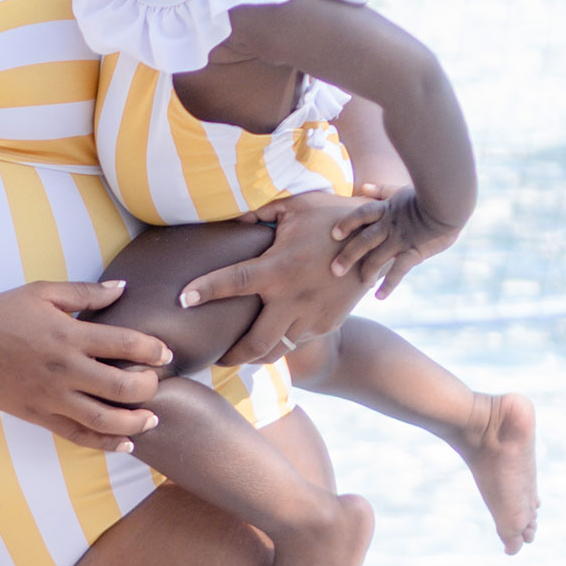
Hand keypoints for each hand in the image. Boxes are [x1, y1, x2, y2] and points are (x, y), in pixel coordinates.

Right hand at [0, 279, 170, 452]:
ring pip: (104, 419)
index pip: (125, 343)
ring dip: (134, 422)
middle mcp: (63, 368)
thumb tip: (123, 288)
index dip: (152, 349)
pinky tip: (125, 443)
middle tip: (158, 383)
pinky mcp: (37, 415)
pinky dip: (105, 443)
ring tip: (151, 418)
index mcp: (68, 334)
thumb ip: (85, 292)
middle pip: (122, 386)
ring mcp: (50, 396)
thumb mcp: (42, 292)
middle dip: (149, 387)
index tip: (165, 352)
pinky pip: (77, 435)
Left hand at [180, 192, 372, 366]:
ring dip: (255, 357)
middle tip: (216, 358)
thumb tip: (234, 218)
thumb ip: (261, 214)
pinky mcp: (327, 324)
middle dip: (231, 356)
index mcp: (279, 269)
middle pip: (255, 343)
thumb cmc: (333, 218)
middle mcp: (293, 299)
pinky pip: (297, 341)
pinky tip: (269, 342)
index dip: (206, 289)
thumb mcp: (296, 207)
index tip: (183, 299)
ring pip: (277, 350)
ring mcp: (312, 316)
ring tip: (238, 356)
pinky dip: (281, 345)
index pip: (234, 282)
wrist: (381, 241)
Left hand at [329, 185, 460, 299]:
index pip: (361, 215)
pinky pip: (399, 270)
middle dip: (348, 256)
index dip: (347, 223)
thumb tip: (364, 187)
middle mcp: (389, 226)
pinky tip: (379, 296)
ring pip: (377, 257)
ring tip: (359, 286)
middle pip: (363, 240)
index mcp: (385, 210)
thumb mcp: (401, 190)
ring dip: (366, 272)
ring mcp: (400, 240)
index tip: (334, 234)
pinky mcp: (414, 251)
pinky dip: (389, 284)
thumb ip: (382, 190)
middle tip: (334, 270)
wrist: (450, 205)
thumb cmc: (427, 196)